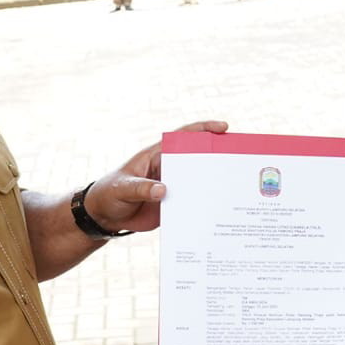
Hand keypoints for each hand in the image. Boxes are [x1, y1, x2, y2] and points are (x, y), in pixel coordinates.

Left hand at [83, 120, 229, 233]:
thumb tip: (163, 190)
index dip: (203, 130)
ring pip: (198, 182)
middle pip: (198, 159)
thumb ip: (141, 188)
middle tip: (240, 159)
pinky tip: (220, 213)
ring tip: (237, 188)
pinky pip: (192, 204)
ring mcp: (173, 187)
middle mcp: (169, 169)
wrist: (103, 217)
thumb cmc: (109, 194)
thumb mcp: (122, 188)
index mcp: (157, 156)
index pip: (183, 137)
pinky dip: (206, 207)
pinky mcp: (173, 206)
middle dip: (218, 157)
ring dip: (215, 184)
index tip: (223, 128)